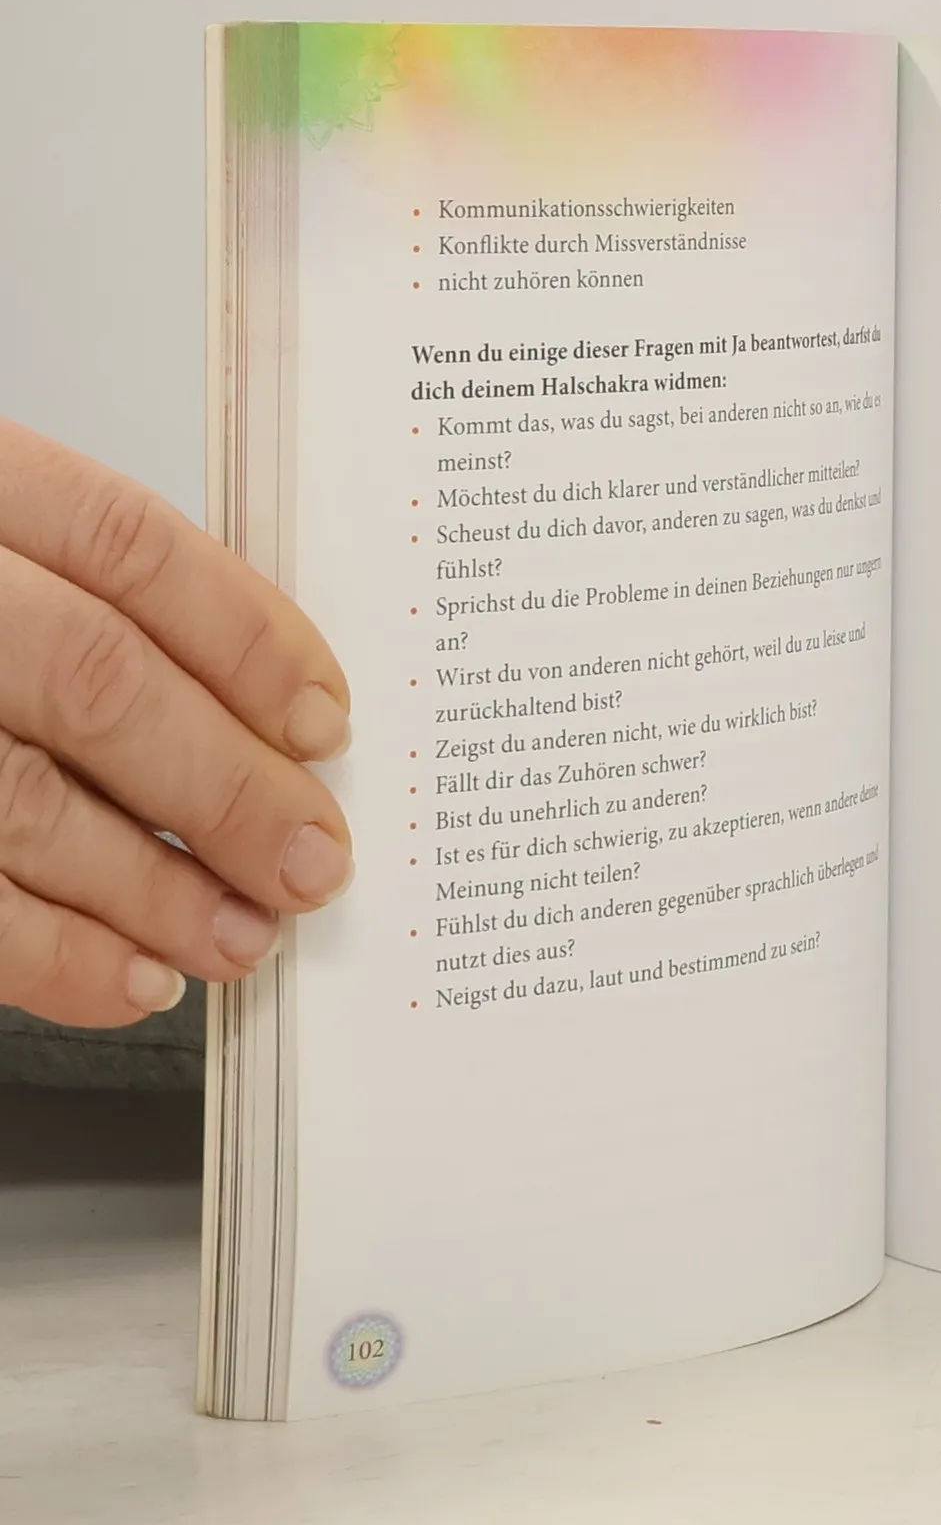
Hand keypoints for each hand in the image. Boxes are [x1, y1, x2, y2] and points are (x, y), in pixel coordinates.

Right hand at [0, 421, 352, 1024]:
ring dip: (154, 888)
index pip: (124, 545)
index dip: (246, 637)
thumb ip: (75, 593)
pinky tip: (130, 979)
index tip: (325, 720)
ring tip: (244, 936)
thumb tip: (258, 717)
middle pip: (92, 679)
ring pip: (17, 800)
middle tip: (314, 860)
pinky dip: (48, 954)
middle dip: (225, 786)